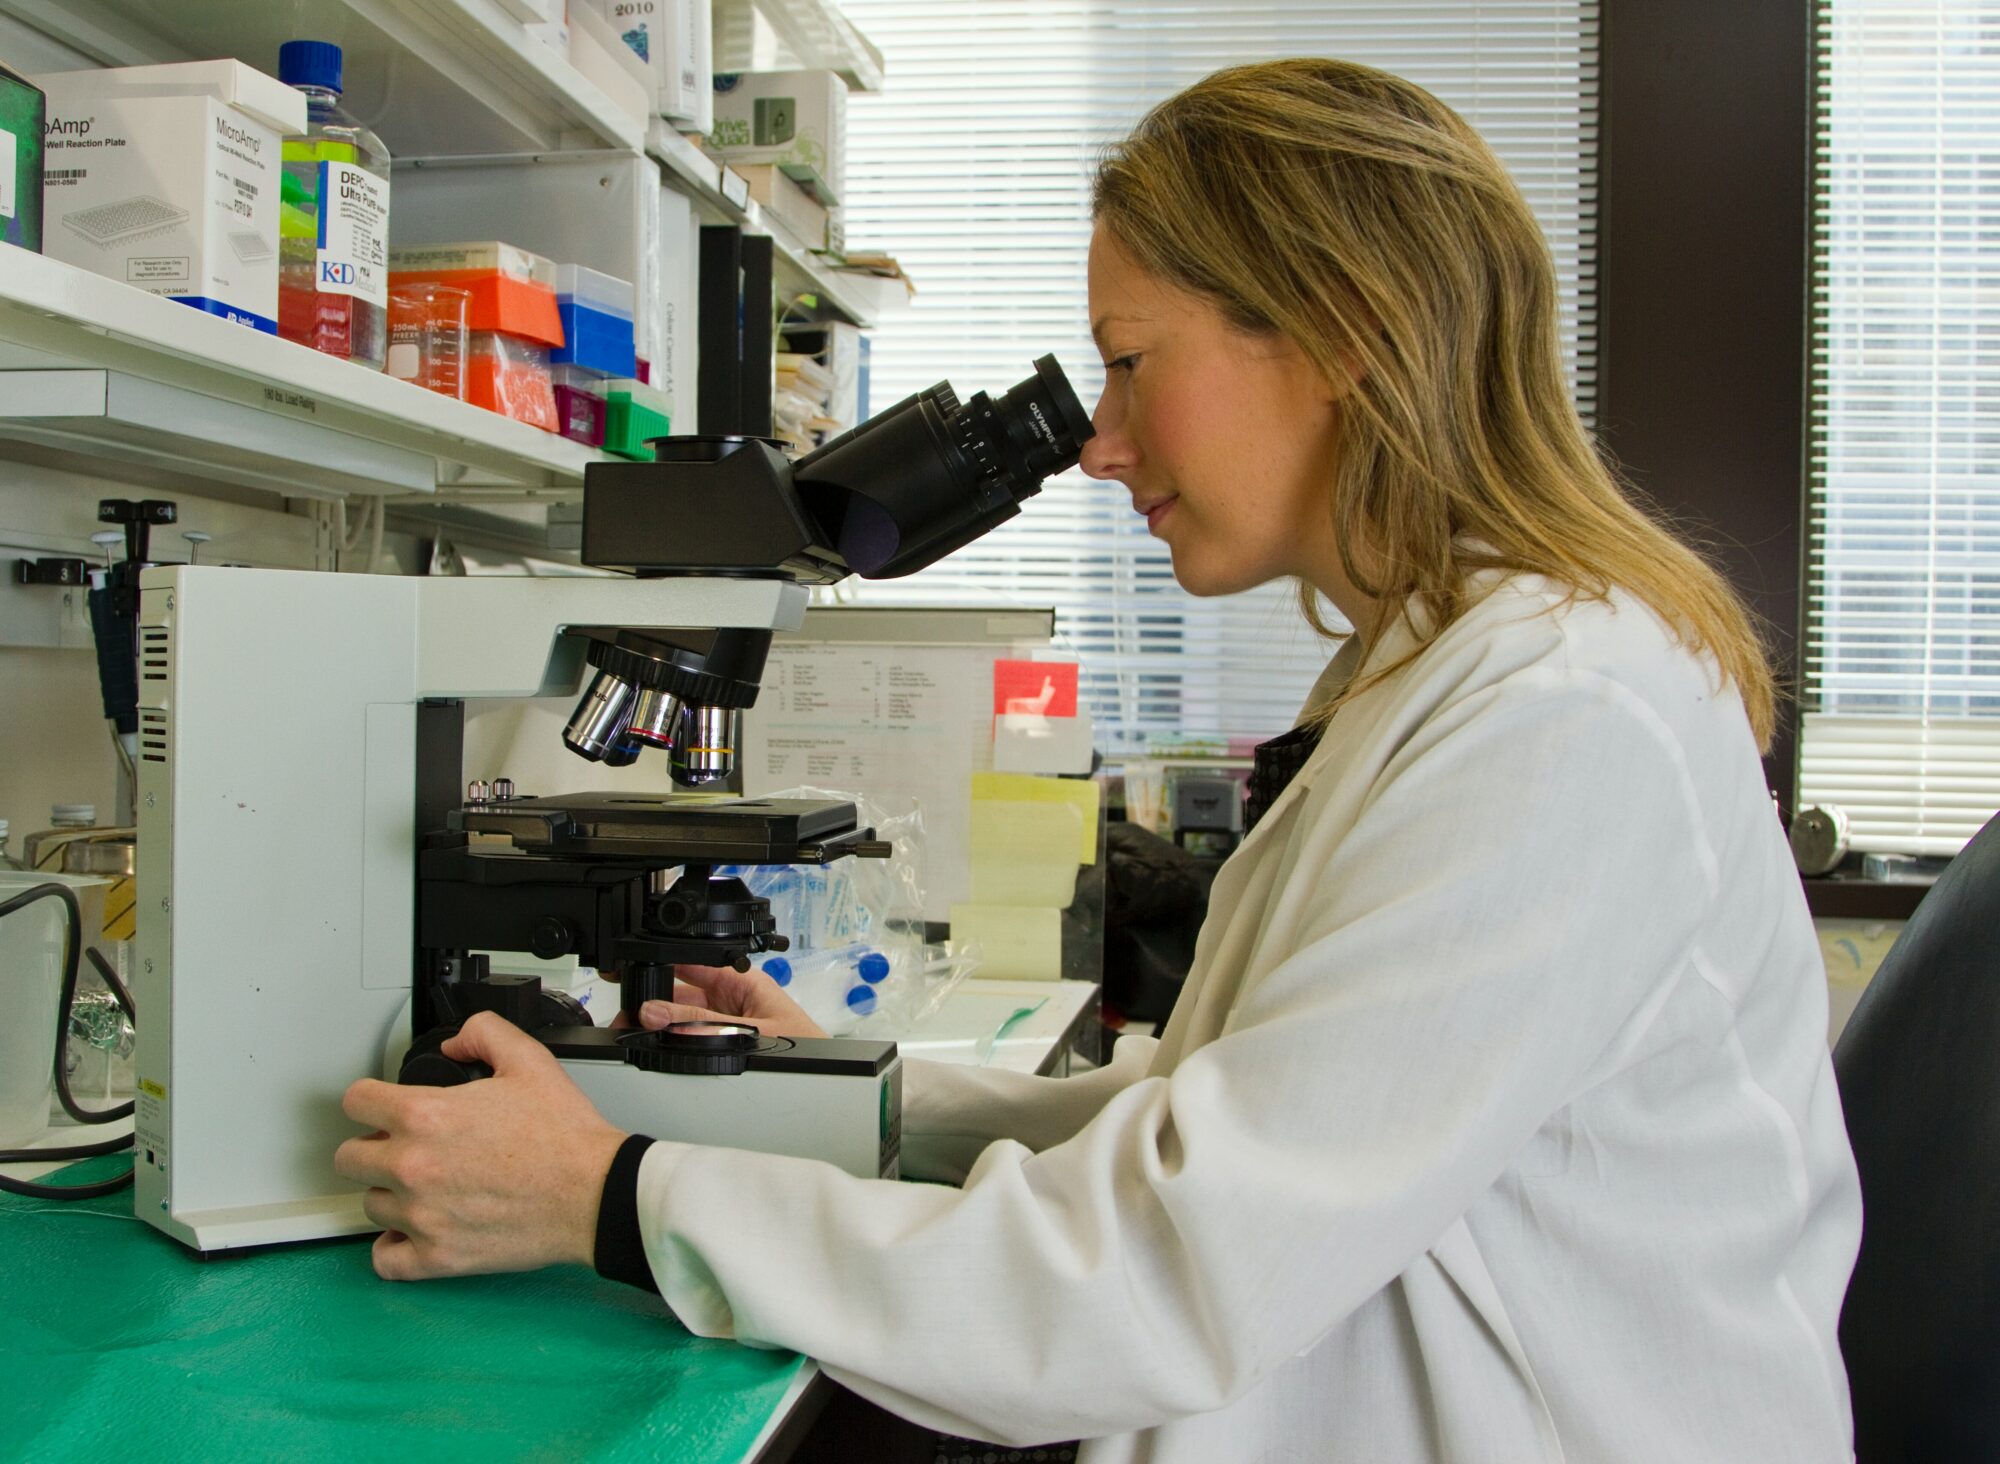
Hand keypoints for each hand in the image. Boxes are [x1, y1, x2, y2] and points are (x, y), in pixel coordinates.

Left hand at [333, 1012, 626, 1281]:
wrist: (595, 1192)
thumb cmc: (565, 1137)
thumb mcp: (529, 1060)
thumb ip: (484, 1033)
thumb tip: (456, 1041)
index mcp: (426, 1115)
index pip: (355, 1101)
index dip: (369, 1098)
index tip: (379, 1107)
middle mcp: (413, 1166)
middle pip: (348, 1158)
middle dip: (371, 1147)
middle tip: (401, 1147)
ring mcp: (421, 1216)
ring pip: (369, 1205)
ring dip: (390, 1194)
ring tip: (423, 1187)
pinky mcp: (437, 1257)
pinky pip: (385, 1259)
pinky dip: (394, 1247)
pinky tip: (414, 1230)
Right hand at [637, 962, 826, 1039]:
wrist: (824, 1083)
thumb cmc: (804, 1044)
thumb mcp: (747, 1031)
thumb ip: (700, 1025)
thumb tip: (658, 1013)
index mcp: (741, 980)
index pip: (693, 962)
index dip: (663, 964)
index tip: (633, 972)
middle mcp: (731, 997)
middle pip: (682, 994)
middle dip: (655, 1002)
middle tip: (629, 1016)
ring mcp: (726, 1020)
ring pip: (684, 1017)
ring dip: (662, 1026)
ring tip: (637, 1033)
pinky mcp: (724, 1042)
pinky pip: (692, 1038)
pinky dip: (673, 1043)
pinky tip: (658, 1047)